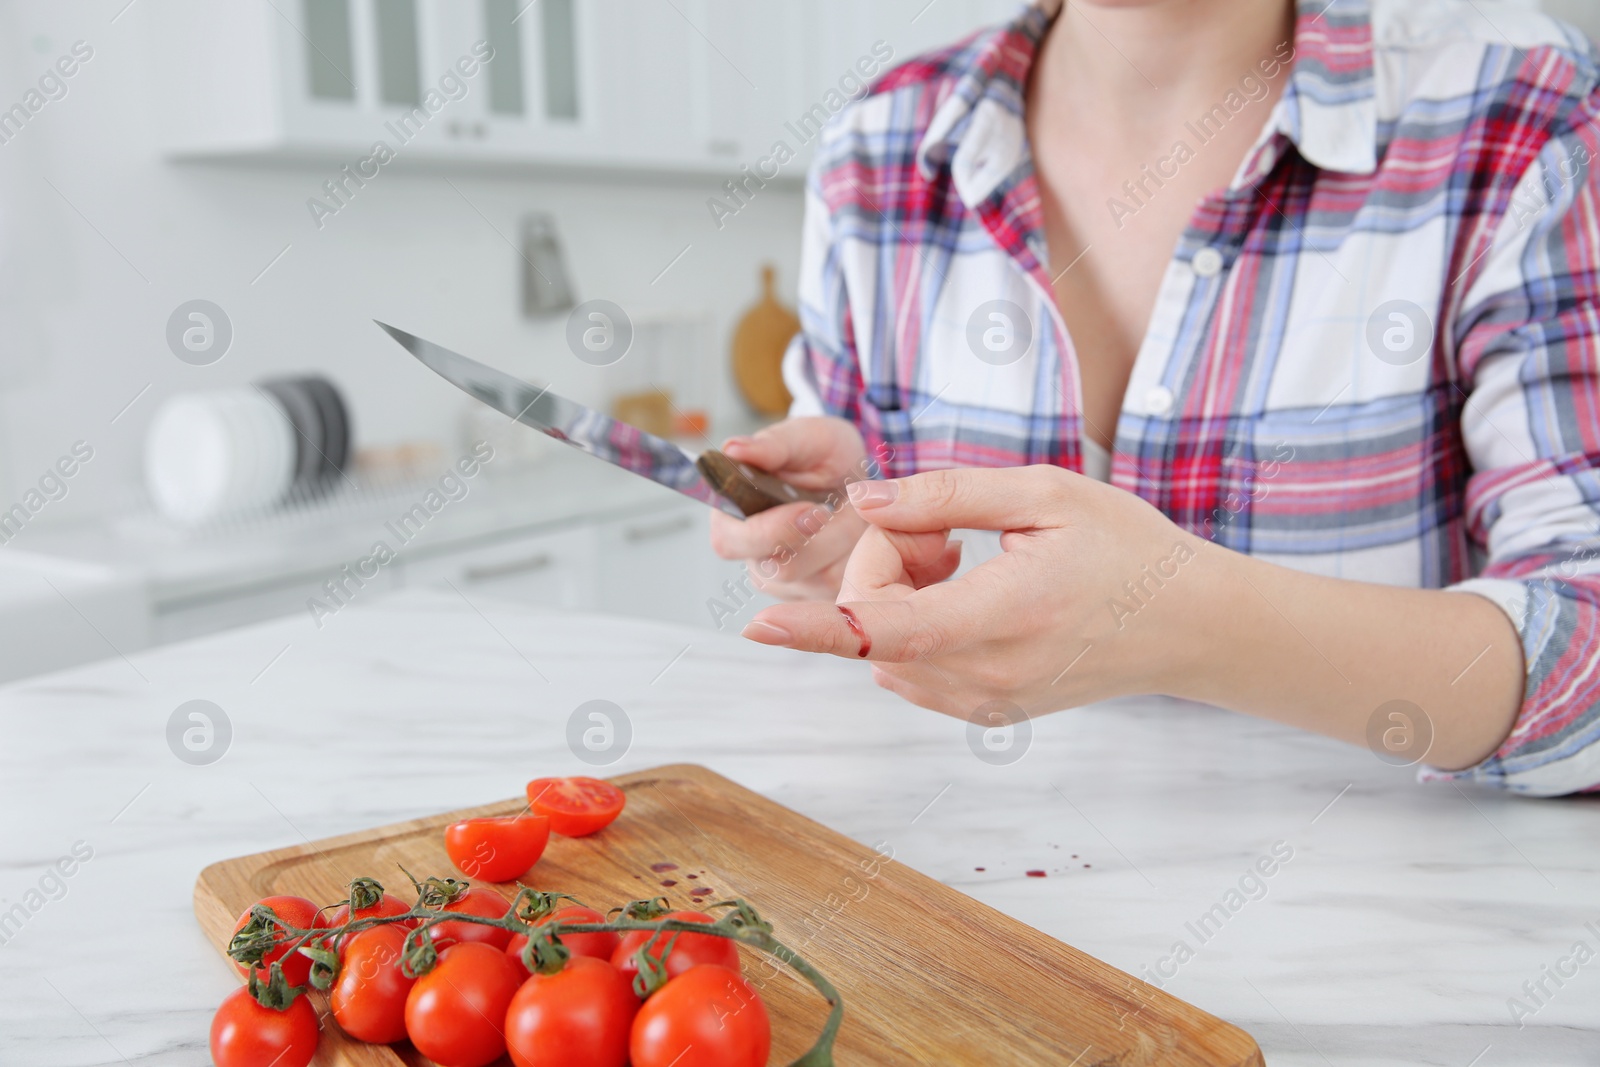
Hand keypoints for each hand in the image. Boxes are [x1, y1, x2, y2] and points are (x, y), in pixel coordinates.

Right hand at [709, 417, 919, 600]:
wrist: (860, 475)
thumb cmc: (824, 454)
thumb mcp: (805, 437)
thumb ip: (773, 445)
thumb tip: (734, 449)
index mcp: (732, 518)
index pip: (730, 541)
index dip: (768, 531)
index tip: (807, 509)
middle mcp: (754, 556)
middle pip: (776, 570)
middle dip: (818, 541)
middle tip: (840, 510)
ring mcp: (787, 582)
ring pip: (818, 580)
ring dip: (844, 543)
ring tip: (852, 511)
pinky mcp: (821, 596)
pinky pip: (846, 587)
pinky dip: (861, 557)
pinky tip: (861, 533)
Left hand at [739, 465, 1213, 717]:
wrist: (1188, 624)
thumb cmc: (1126, 547)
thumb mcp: (1045, 495)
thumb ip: (947, 497)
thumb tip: (862, 501)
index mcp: (1008, 614)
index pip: (890, 631)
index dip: (818, 627)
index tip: (759, 625)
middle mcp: (990, 674)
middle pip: (877, 625)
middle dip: (883, 564)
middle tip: (946, 531)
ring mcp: (988, 702)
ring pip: (887, 650)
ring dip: (900, 597)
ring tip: (969, 564)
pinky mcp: (988, 712)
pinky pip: (912, 669)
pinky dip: (917, 626)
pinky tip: (970, 594)